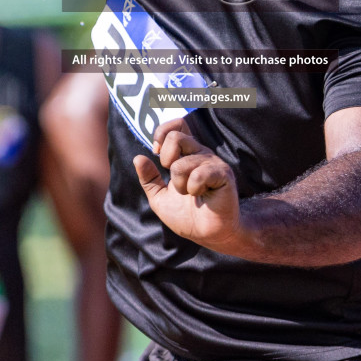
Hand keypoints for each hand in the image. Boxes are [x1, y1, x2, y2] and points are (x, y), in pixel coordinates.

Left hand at [133, 120, 242, 254]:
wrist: (208, 235)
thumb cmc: (187, 216)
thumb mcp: (159, 198)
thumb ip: (148, 178)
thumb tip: (138, 158)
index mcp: (187, 154)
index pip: (176, 125)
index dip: (162, 133)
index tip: (156, 152)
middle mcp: (200, 153)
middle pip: (175, 137)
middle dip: (166, 160)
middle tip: (175, 180)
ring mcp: (213, 162)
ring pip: (181, 163)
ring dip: (179, 185)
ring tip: (191, 194)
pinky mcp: (223, 174)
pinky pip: (198, 175)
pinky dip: (194, 189)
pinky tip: (203, 195)